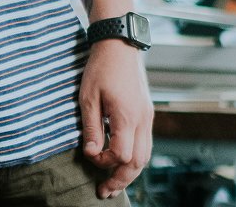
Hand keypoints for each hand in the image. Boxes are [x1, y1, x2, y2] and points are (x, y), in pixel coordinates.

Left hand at [79, 39, 152, 198]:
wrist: (119, 44)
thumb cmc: (100, 68)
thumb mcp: (88, 97)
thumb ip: (91, 128)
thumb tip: (92, 154)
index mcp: (127, 115)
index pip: (121, 154)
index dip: (104, 161)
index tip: (89, 154)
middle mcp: (142, 119)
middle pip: (138, 162)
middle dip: (120, 179)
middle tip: (103, 191)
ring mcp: (147, 116)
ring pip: (145, 156)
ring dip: (129, 172)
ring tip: (112, 182)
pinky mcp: (146, 112)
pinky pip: (145, 143)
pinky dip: (134, 157)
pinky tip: (121, 160)